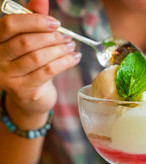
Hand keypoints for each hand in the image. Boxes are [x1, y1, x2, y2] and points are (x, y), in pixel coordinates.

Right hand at [0, 0, 80, 115]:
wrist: (29, 96)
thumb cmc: (30, 64)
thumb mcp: (30, 41)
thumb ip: (33, 21)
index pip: (10, 25)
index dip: (35, 21)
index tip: (56, 23)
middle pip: (25, 42)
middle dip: (51, 38)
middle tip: (68, 37)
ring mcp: (8, 76)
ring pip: (38, 58)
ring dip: (60, 50)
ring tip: (72, 47)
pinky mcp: (23, 90)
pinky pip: (47, 72)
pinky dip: (65, 63)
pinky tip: (74, 58)